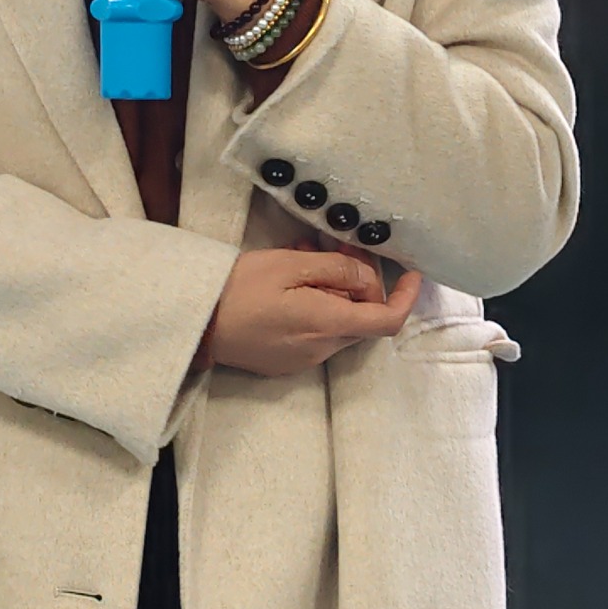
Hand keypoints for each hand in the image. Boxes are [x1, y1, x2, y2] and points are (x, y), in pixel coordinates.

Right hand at [205, 247, 422, 377]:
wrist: (196, 325)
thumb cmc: (239, 290)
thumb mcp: (289, 266)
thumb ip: (335, 270)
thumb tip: (367, 277)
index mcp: (327, 324)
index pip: (387, 321)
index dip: (406, 297)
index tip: (412, 273)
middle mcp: (322, 349)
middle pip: (362, 317)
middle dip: (361, 282)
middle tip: (342, 247)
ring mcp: (304, 359)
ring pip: (339, 322)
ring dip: (336, 290)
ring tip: (308, 255)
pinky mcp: (287, 361)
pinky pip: (317, 333)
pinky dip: (318, 305)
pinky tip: (293, 282)